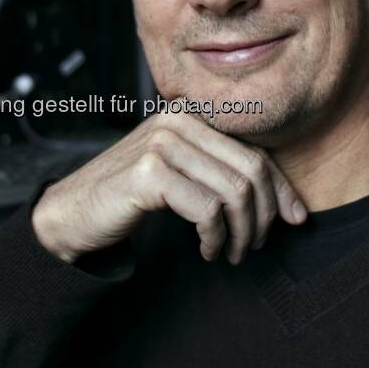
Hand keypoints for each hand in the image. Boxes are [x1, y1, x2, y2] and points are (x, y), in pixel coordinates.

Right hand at [31, 112, 306, 265]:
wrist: (72, 213)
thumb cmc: (129, 195)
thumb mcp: (181, 173)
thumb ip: (221, 173)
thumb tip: (288, 204)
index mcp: (189, 115)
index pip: (254, 150)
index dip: (281, 189)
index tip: (296, 220)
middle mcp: (176, 120)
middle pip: (250, 171)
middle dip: (262, 217)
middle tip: (251, 247)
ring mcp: (161, 143)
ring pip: (233, 192)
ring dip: (240, 233)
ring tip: (228, 252)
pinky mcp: (149, 173)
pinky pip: (207, 210)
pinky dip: (215, 237)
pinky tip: (206, 249)